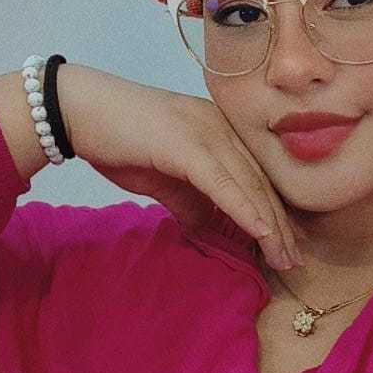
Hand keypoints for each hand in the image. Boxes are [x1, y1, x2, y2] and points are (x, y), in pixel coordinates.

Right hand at [57, 65, 302, 270]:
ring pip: (248, 184)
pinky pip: (223, 182)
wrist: (78, 109)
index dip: (276, 214)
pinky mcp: (187, 144)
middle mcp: (221, 128)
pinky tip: (260, 232)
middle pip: (261, 183)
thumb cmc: (117, 140)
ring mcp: (206, 132)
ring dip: (269, 226)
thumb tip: (210, 228)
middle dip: (281, 226)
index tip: (288, 246)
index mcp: (220, 132)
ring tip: (284, 258)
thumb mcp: (163, 177)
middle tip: (294, 262)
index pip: (257, 178)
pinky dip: (244, 208)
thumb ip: (190, 199)